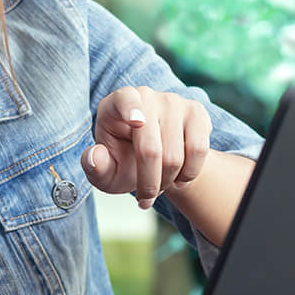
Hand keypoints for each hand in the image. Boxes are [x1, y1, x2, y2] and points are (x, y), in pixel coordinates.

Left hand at [83, 86, 211, 209]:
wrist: (155, 159)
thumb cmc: (123, 161)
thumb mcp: (106, 171)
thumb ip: (94, 166)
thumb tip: (95, 155)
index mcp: (115, 103)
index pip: (124, 99)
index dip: (131, 109)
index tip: (137, 122)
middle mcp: (145, 96)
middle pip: (151, 148)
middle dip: (148, 183)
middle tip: (145, 199)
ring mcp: (173, 101)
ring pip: (176, 155)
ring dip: (168, 181)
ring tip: (160, 185)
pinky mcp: (196, 111)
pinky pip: (199, 149)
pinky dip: (190, 173)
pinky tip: (180, 178)